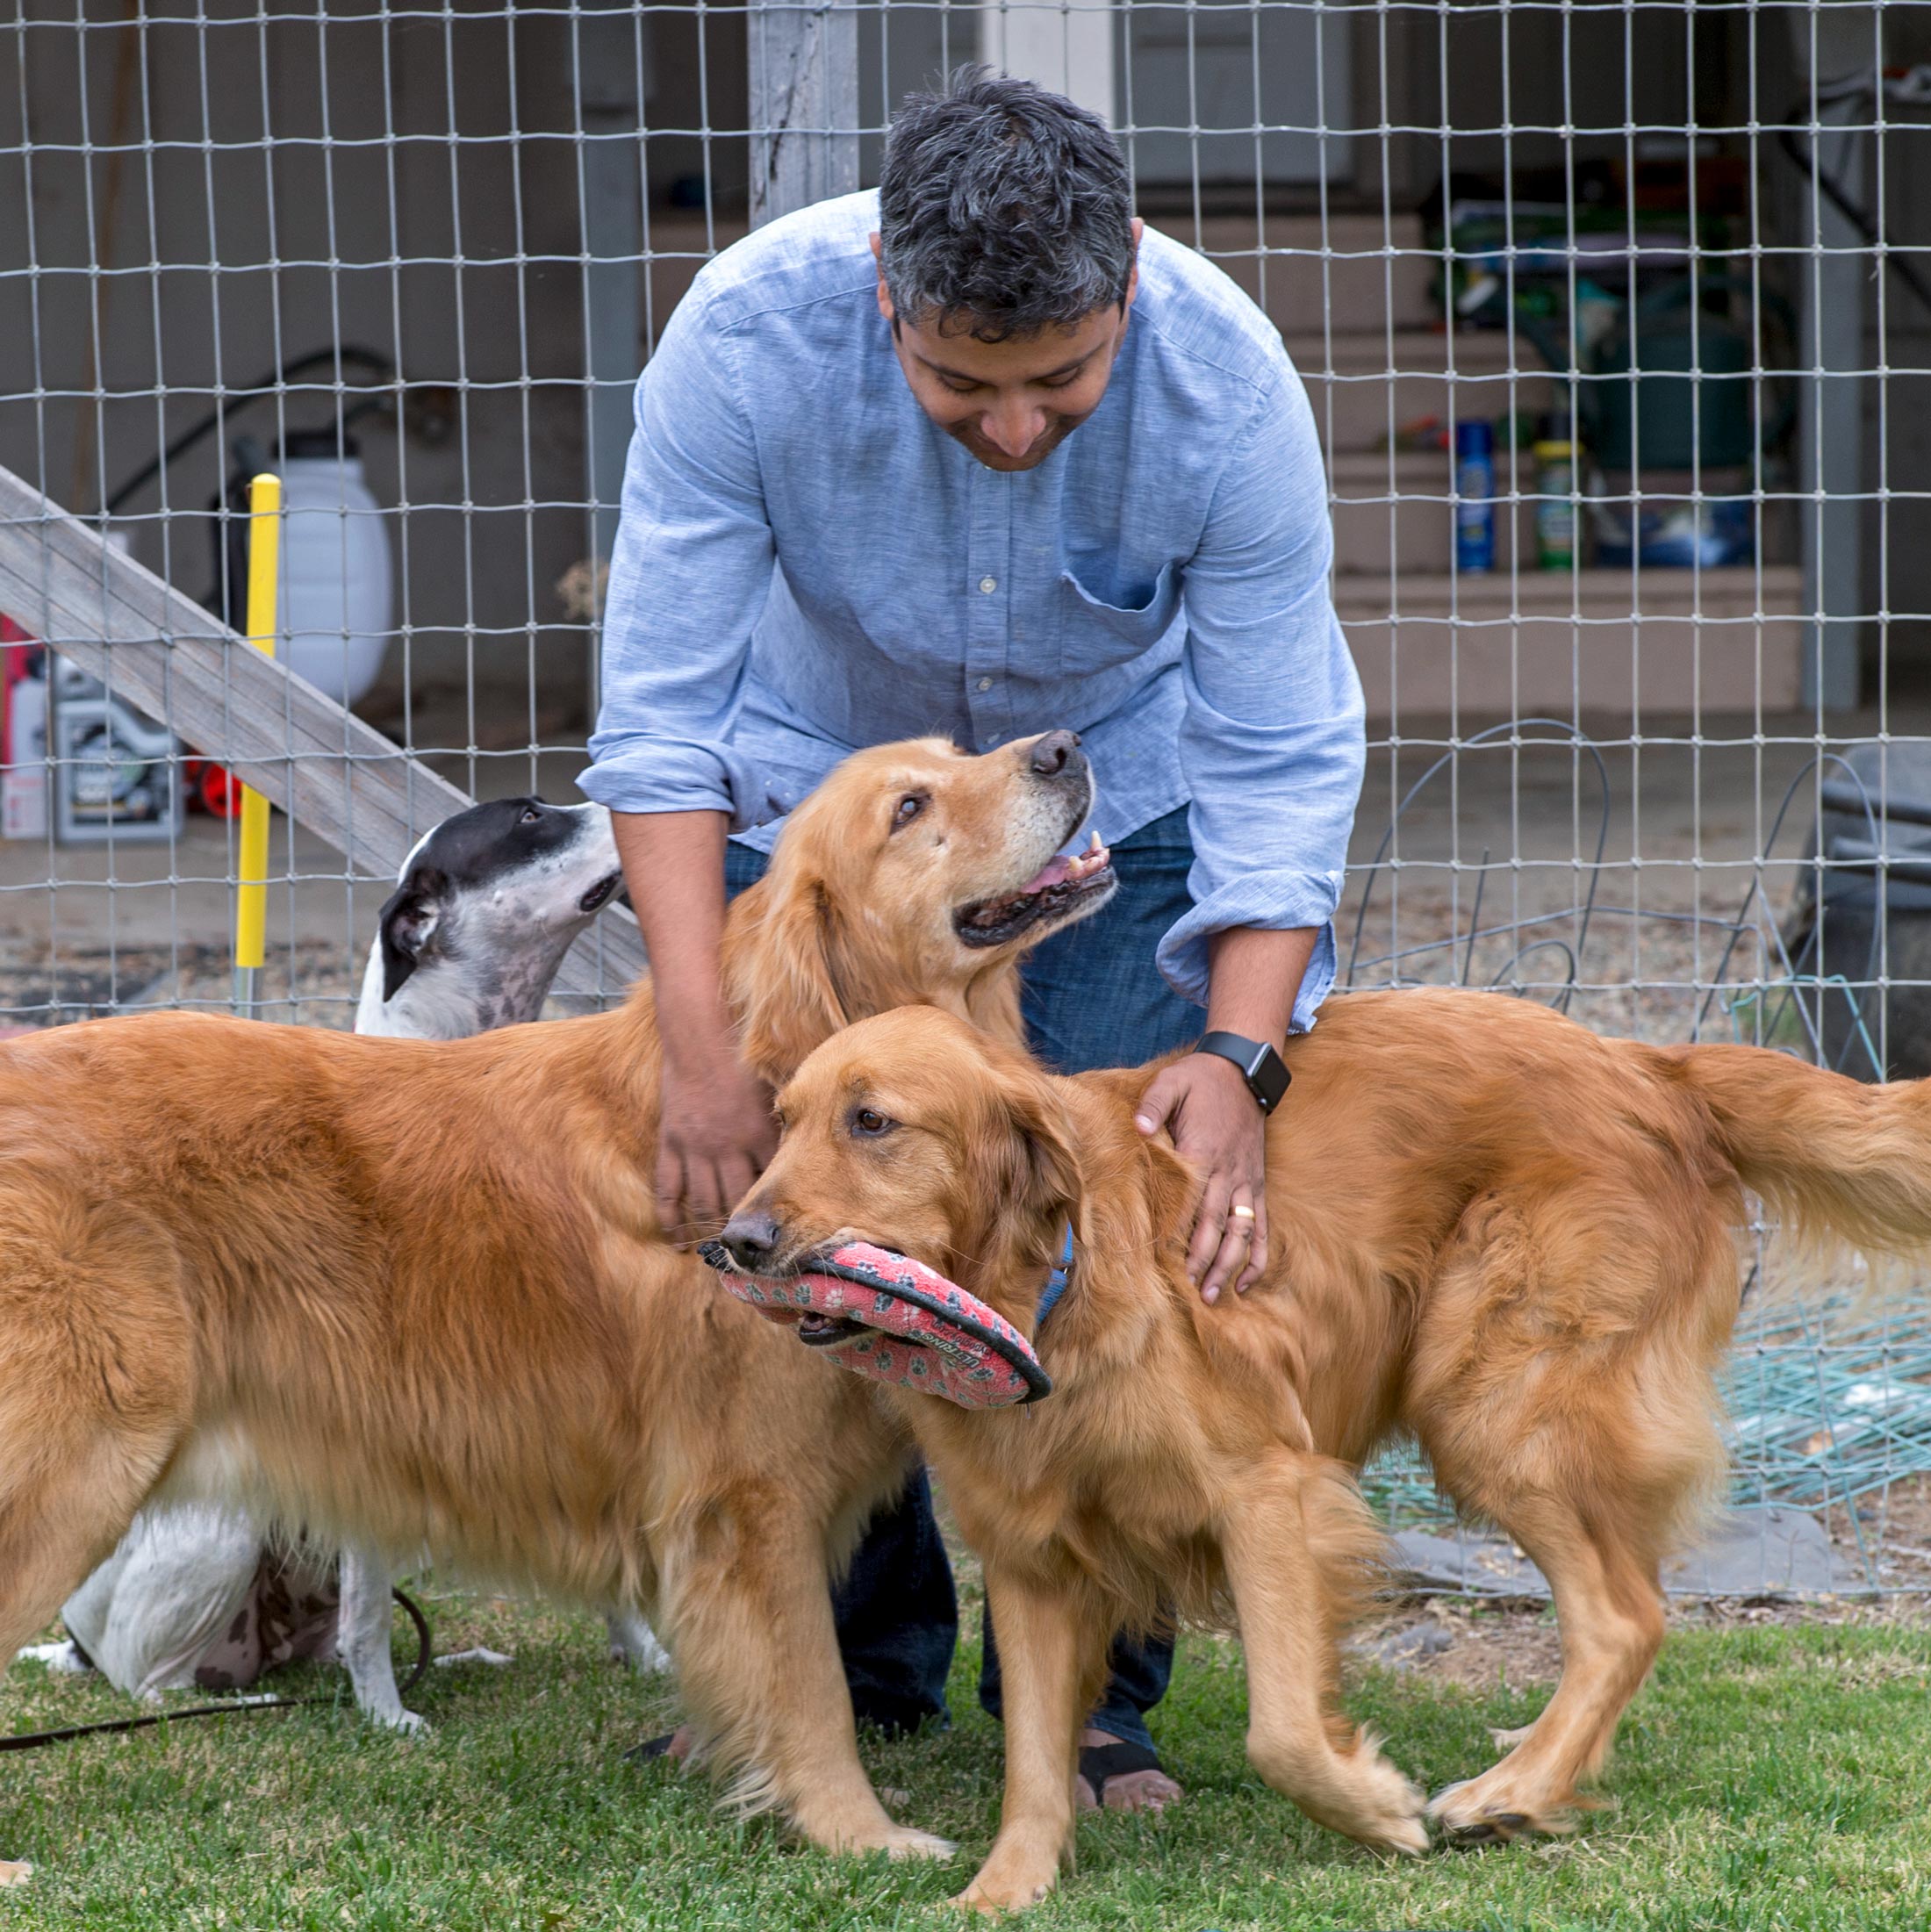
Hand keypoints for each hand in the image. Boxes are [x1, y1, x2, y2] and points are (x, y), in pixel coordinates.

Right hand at [655, 1041, 777, 1243]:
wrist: (701, 1037)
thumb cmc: (745, 1061)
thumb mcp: (775, 1090)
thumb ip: (788, 1123)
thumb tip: (809, 1147)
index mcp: (758, 1133)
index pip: (772, 1184)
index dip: (780, 1212)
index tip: (788, 1235)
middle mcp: (727, 1146)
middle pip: (736, 1200)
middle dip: (745, 1231)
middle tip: (753, 1254)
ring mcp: (695, 1147)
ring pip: (702, 1200)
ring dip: (710, 1229)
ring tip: (719, 1253)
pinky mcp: (671, 1142)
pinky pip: (668, 1188)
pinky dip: (670, 1218)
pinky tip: (677, 1242)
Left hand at [1133, 1051, 1268, 1303]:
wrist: (1243, 1071)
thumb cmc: (1201, 1079)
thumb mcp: (1172, 1081)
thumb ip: (1154, 1105)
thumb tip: (1139, 1128)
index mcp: (1204, 1151)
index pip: (1189, 1200)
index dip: (1177, 1231)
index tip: (1163, 1260)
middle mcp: (1228, 1173)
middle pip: (1215, 1225)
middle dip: (1203, 1260)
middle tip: (1190, 1292)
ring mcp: (1246, 1182)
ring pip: (1241, 1232)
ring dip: (1228, 1266)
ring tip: (1213, 1295)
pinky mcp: (1256, 1185)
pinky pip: (1262, 1226)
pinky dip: (1257, 1256)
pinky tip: (1247, 1282)